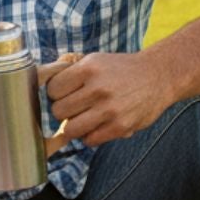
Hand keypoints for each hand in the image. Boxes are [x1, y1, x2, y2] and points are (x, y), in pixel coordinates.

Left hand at [39, 51, 173, 149]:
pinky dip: (89, 136)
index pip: (52, 89)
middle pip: (58, 111)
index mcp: (89, 68)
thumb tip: (39, 79)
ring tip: (83, 118)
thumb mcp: (95, 59)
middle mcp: (98, 88)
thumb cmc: (121, 69)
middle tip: (74, 107)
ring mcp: (110, 109)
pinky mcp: (120, 127)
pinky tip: (97, 125)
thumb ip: (69, 69)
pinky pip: (89, 140)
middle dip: (63, 111)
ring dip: (73, 126)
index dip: (56, 93)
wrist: (159, 76)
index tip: (64, 93)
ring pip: (70, 129)